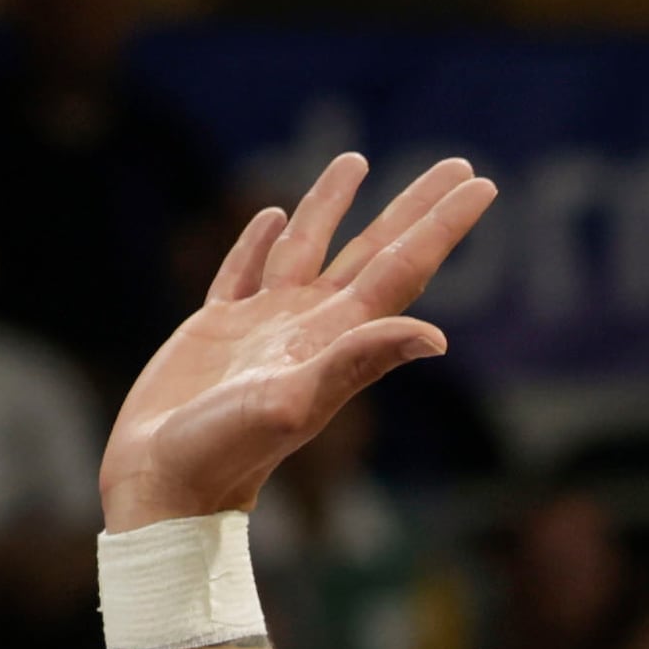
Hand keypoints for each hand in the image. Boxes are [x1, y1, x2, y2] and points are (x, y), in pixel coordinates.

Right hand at [101, 154, 497, 529]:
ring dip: (334, 206)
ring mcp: (264, 327)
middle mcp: (310, 326)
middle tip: (459, 164)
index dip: (441, 225)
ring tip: (357, 161)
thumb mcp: (298, 403)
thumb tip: (438, 337)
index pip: (403, 267)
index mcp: (336, 337)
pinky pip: (244, 271)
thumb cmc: (227, 452)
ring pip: (308, 248)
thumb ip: (361, 361)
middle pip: (374, 249)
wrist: (167, 487)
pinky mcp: (216, 332)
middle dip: (414, 207)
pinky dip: (259, 240)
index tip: (481, 182)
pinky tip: (274, 216)